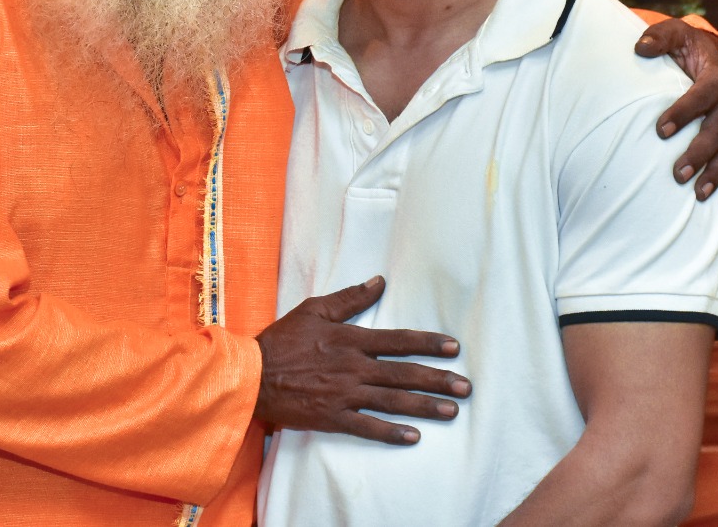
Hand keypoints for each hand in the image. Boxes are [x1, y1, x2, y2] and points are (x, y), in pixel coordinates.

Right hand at [256, 276, 469, 444]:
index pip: (398, 340)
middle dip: (438, 379)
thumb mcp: (314, 309)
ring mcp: (344, 394)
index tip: (454, 348)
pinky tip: (414, 437)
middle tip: (465, 387)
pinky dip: (391, 433)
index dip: (428, 343)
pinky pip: (367, 427)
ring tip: (452, 411)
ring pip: (392, 401)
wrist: (252, 376)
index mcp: (351, 339)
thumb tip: (379, 282)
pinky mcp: (332, 417)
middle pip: (403, 373)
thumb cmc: (281, 340)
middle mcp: (353, 367)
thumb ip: (349, 298)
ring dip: (424, 405)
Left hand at [634, 18, 717, 207]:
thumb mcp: (675, 33)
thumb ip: (659, 37)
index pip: (702, 97)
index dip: (683, 112)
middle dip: (698, 154)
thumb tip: (640, 47)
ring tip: (697, 195)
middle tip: (677, 174)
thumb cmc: (690, 46)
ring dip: (714, 175)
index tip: (660, 130)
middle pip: (717, 132)